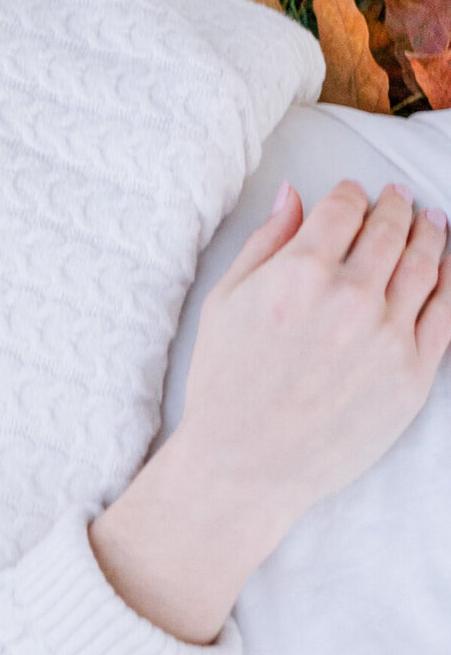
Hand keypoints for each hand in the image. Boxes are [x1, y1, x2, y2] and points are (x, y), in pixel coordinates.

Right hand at [92, 178, 450, 643]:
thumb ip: (266, 241)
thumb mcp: (226, 298)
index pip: (344, 208)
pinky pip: (444, 315)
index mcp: (299, 271)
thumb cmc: (227, 382)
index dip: (352, 192)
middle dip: (396, 206)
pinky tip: (445, 269)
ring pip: (425, 266)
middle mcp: (349, 298)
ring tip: (432, 222)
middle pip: (390, 231)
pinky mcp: (412, 375)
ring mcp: (387, 337)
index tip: (355, 191)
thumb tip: (293, 195)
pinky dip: (449, 283)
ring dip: (431, 235)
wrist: (247, 463)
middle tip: (400, 198)